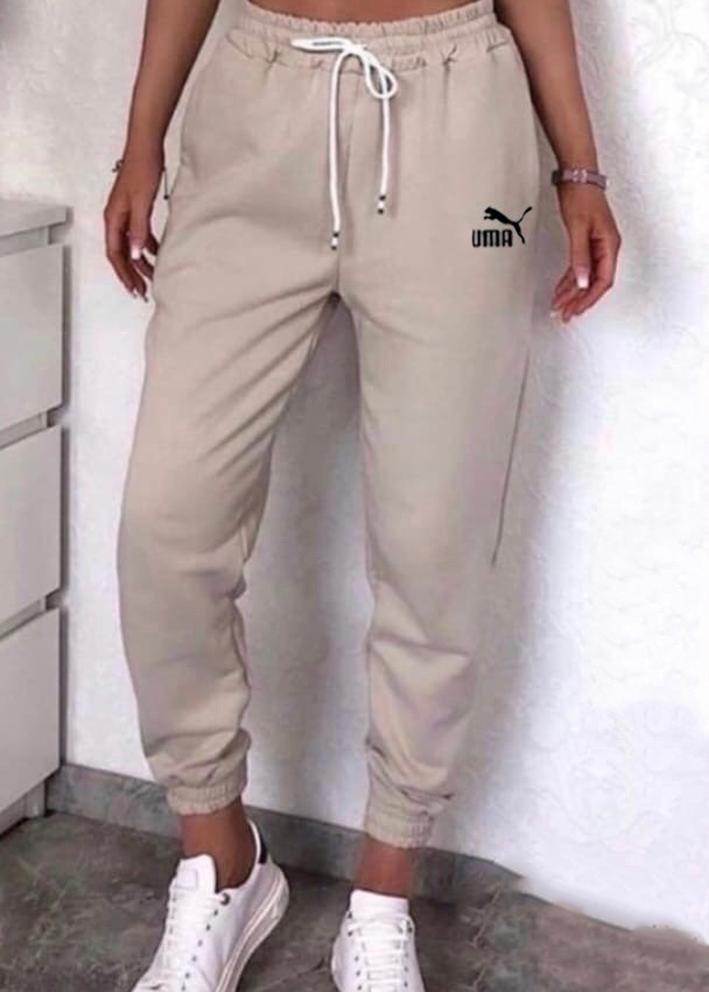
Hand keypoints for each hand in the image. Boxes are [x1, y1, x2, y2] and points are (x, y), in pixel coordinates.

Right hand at [104, 146, 163, 298]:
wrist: (146, 145)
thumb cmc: (142, 168)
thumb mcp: (142, 203)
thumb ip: (138, 229)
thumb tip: (134, 254)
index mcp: (113, 217)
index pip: (115, 254)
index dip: (124, 274)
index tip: (134, 290)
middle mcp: (116, 217)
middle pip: (120, 253)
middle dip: (131, 274)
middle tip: (142, 291)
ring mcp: (125, 212)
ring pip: (129, 245)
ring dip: (139, 262)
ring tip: (151, 276)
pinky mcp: (135, 207)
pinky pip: (137, 234)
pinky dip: (146, 246)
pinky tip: (157, 253)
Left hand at [551, 183, 620, 322]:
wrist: (577, 174)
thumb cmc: (581, 195)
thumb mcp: (578, 228)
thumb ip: (579, 256)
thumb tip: (581, 282)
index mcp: (609, 245)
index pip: (602, 281)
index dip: (588, 298)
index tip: (575, 310)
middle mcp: (606, 248)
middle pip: (594, 282)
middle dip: (579, 300)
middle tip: (564, 315)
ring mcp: (597, 245)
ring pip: (585, 277)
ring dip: (572, 293)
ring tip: (559, 307)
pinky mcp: (586, 242)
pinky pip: (579, 267)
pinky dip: (569, 280)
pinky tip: (560, 290)